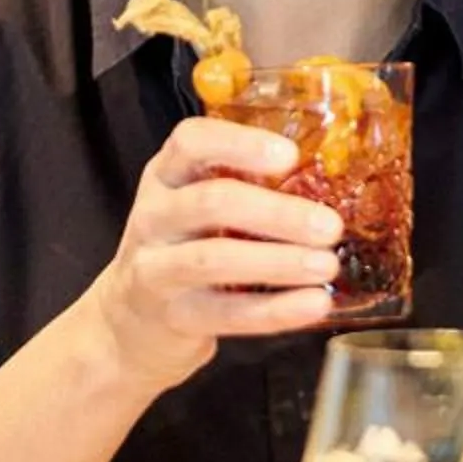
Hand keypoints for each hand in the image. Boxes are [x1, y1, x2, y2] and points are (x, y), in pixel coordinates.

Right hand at [78, 116, 342, 391]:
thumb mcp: (197, 205)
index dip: (240, 144)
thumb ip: (245, 186)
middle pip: (212, 201)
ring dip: (279, 261)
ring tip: (326, 266)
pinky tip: (313, 304)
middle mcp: (155, 215)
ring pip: (215, 259)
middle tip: (330, 226)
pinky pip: (226, 313)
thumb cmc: (184, 247)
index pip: (192, 142)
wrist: (131, 320)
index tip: (289, 155)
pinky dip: (275, 310)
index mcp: (167, 175)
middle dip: (277, 213)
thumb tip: (331, 179)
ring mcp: (156, 267)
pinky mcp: (172, 316)